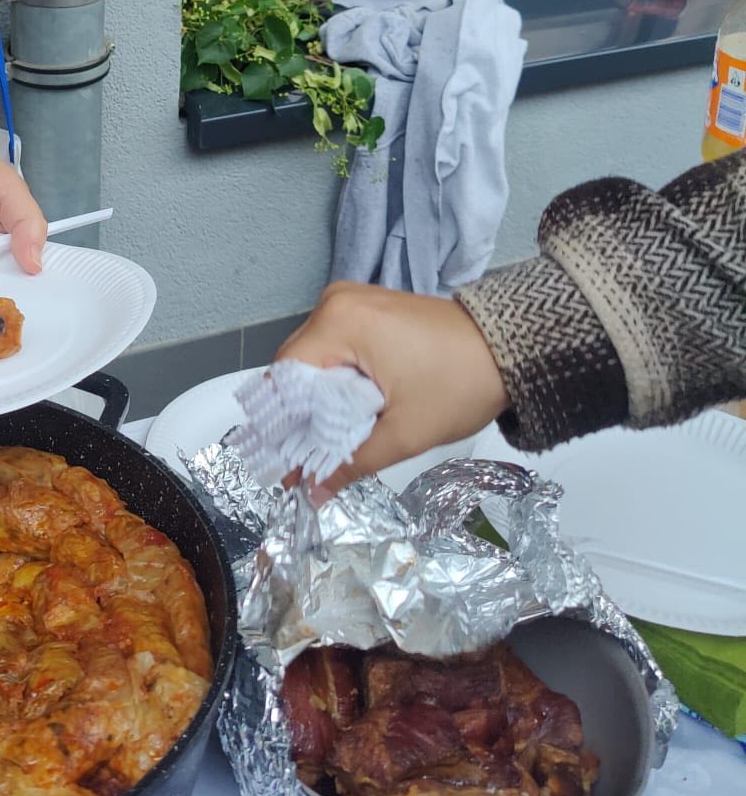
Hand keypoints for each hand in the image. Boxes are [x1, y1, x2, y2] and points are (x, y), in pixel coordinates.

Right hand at [274, 281, 509, 501]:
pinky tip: (347, 411)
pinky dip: (336, 380)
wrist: (513, 347)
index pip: (286, 376)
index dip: (282, 424)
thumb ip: (352, 462)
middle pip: (296, 366)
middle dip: (299, 415)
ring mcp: (351, 301)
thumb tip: (312, 494)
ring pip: (314, 359)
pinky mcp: (367, 309)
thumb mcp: (405, 433)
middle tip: (308, 461)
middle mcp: (335, 302)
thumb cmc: (462, 383)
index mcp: (339, 322)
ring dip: (318, 399)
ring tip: (328, 441)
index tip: (288, 465)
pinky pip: (334, 347)